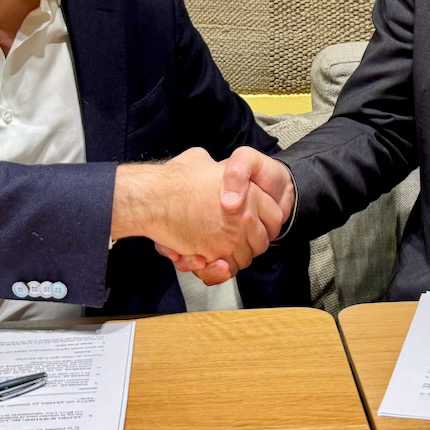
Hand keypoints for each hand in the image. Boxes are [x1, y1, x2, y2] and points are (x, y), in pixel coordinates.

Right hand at [160, 149, 295, 284]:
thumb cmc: (176, 179)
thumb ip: (216, 167)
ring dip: (235, 257)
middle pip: (262, 241)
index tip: (257, 224)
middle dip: (252, 243)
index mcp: (251, 194)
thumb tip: (214, 166)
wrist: (154, 199)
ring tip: (221, 249)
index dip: (267, 221)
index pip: (275, 215)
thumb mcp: (202, 159)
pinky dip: (219, 269)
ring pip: (245, 258)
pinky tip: (209, 259)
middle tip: (238, 239)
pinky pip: (226, 270)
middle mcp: (245, 218)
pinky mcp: (213, 255)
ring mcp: (231, 239)